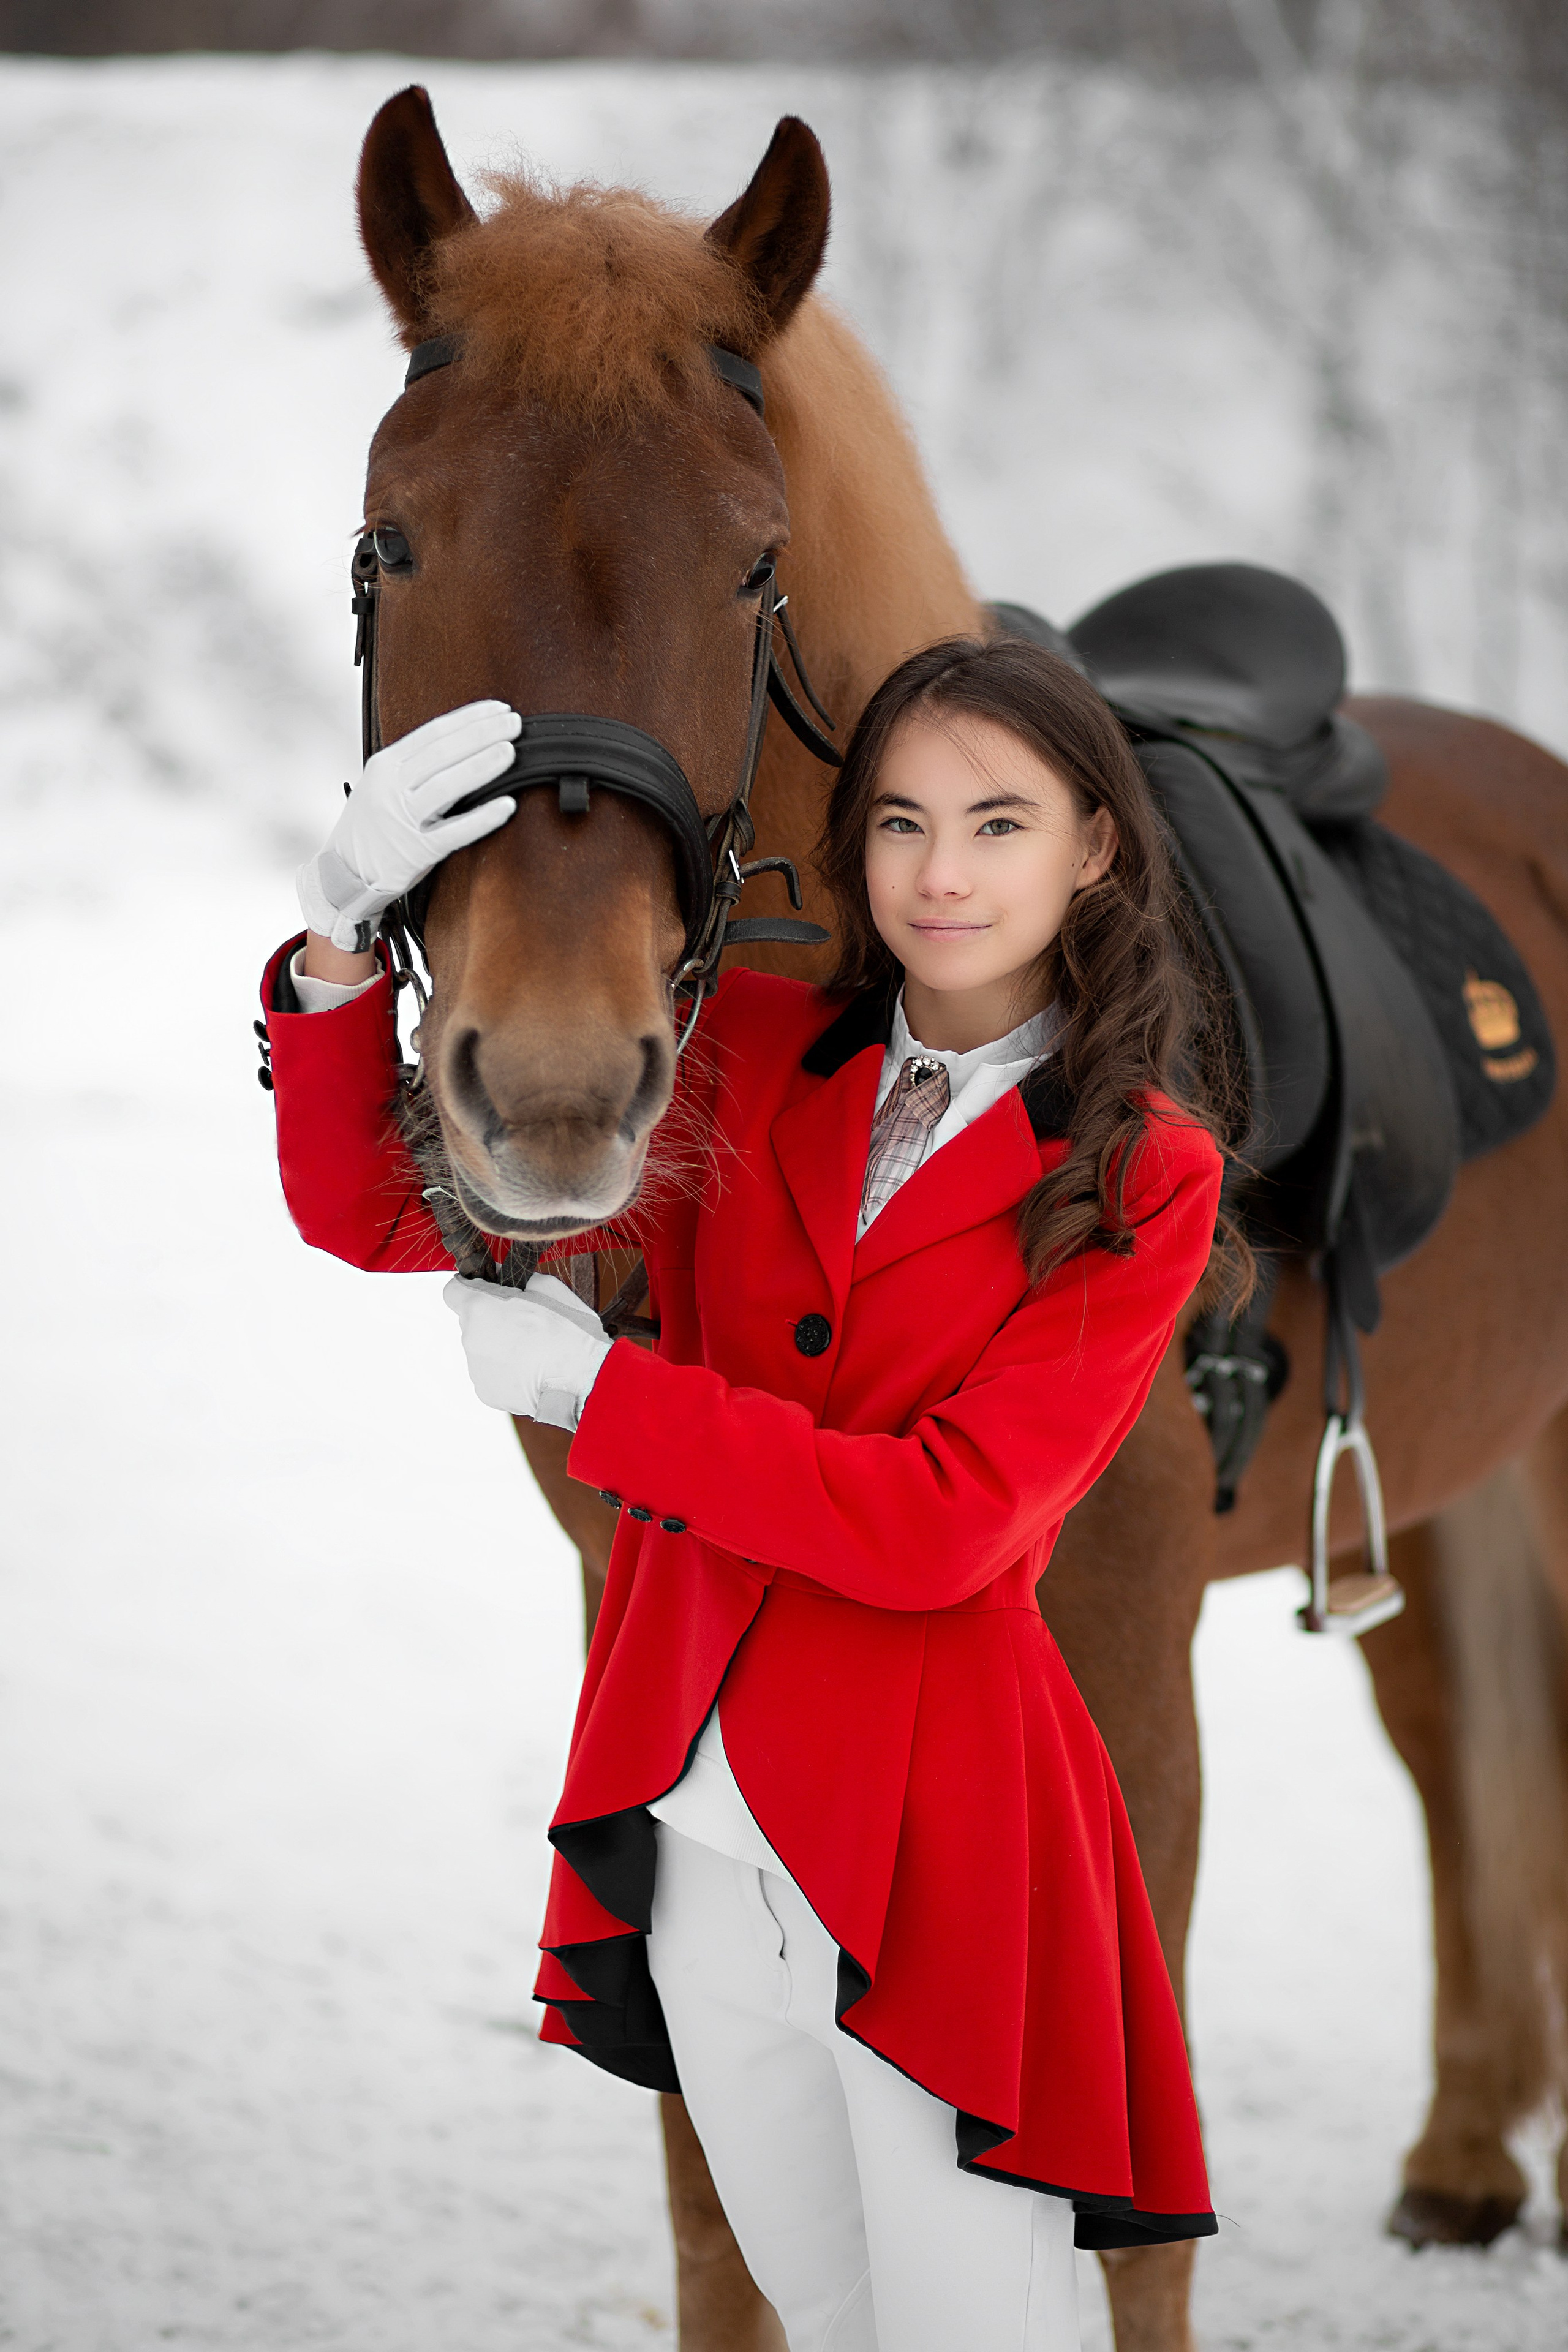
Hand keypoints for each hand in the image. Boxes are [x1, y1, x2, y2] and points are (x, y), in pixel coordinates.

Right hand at [297, 700, 521, 952]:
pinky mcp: (415, 852)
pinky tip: (506, 806)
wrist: (344, 872)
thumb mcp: (382, 783)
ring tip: (512, 752)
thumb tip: (466, 739)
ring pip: (447, 786)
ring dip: (483, 766)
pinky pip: (454, 832)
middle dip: (483, 734)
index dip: (470, 718)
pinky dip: (482, 818)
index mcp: (385, 765)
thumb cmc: (372, 825)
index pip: (433, 733)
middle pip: (443, 753)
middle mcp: (391, 788)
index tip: (499, 709)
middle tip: (515, 724)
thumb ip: (416, 763)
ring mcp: (402, 820)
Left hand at [445, 1271, 613, 1431]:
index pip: (452, 1290)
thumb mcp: (547, 1287)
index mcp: (480, 1308)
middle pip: (471, 1321)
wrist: (582, 1380)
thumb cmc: (569, 1331)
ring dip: (500, 1345)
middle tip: (524, 1323)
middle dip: (492, 1318)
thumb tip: (503, 1277)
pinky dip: (505, 1370)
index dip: (470, 1288)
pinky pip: (490, 1372)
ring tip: (533, 1351)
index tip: (488, 1291)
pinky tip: (530, 1370)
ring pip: (482, 1348)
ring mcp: (476, 1368)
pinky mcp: (485, 1392)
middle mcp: (471, 1339)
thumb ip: (515, 1278)